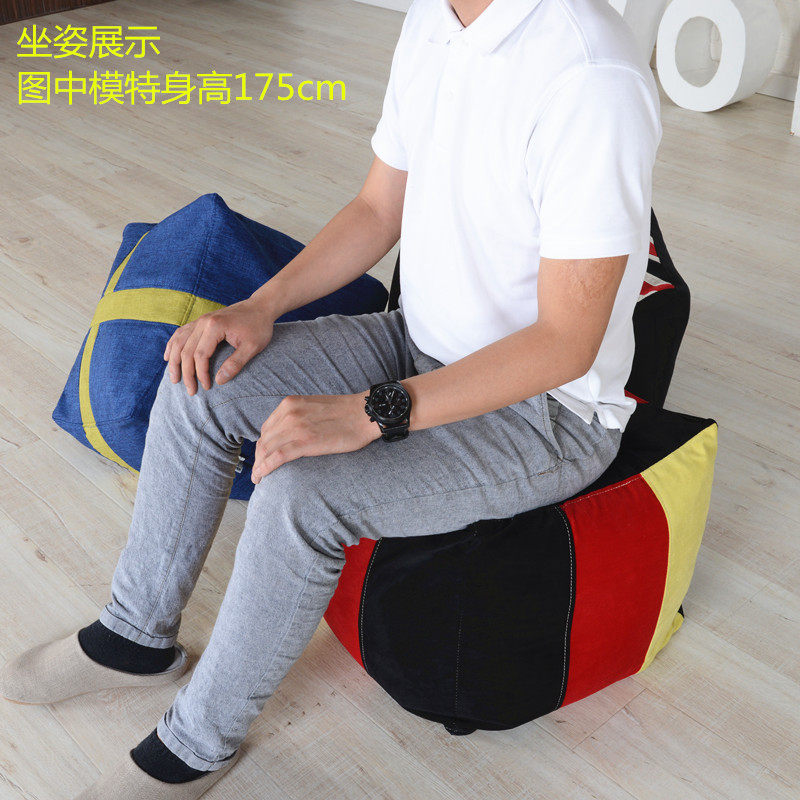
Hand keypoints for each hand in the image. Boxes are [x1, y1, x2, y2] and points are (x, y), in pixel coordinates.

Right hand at [163, 297, 274, 394]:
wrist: (260, 306)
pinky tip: (168, 357)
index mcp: (215, 326)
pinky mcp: (201, 321)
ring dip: (174, 361)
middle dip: (186, 373)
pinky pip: (181, 333)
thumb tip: (219, 381)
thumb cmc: (258, 326)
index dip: (201, 374)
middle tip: (190, 391)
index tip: (207, 387)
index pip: (200, 355)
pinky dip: (172, 346)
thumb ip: (235, 363)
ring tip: (174, 379)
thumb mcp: (252, 347)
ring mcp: (200, 320)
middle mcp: (203, 322)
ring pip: (179, 342)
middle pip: (186, 350)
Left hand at [251, 393, 381, 482]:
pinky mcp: (305, 441)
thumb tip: (289, 436)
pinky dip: (265, 468)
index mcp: (290, 404)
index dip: (261, 446)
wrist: (365, 413)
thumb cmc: (346, 413)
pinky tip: (262, 476)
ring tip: (259, 478)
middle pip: (264, 440)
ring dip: (259, 466)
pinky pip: (277, 457)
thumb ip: (298, 418)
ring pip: (266, 449)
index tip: (262, 458)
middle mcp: (289, 413)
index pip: (267, 428)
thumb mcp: (314, 407)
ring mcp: (296, 426)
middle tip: (258, 472)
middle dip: (258, 458)